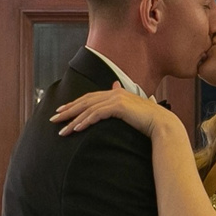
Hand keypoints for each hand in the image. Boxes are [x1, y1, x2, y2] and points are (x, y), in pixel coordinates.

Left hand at [51, 88, 169, 136]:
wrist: (162, 124)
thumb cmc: (148, 121)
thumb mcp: (132, 109)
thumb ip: (121, 100)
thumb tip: (115, 85)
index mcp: (116, 92)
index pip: (90, 97)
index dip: (74, 104)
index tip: (62, 111)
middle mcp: (114, 92)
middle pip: (85, 101)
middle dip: (68, 110)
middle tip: (54, 119)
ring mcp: (116, 98)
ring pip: (88, 109)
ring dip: (73, 120)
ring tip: (62, 130)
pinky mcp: (118, 106)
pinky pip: (96, 114)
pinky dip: (85, 121)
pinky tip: (76, 128)